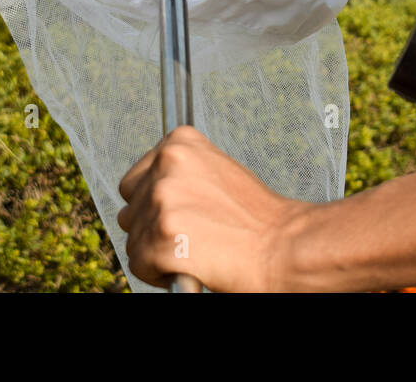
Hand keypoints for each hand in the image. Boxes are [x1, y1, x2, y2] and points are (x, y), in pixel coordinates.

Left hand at [117, 126, 306, 291]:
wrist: (284, 246)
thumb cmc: (256, 217)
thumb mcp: (216, 172)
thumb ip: (180, 174)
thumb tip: (148, 192)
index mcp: (179, 143)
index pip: (137, 179)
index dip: (155, 203)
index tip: (181, 214)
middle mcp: (166, 166)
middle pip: (130, 209)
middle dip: (152, 226)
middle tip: (191, 236)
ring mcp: (162, 201)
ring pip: (133, 239)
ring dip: (157, 251)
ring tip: (195, 250)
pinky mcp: (160, 238)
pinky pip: (139, 264)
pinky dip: (159, 273)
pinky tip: (189, 266)